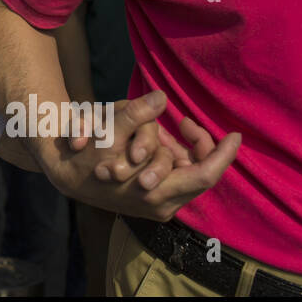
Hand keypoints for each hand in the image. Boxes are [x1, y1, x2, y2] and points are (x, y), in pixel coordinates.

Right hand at [43, 91, 238, 220]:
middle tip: (188, 121)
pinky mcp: (154, 199)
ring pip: (189, 175)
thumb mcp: (108, 133)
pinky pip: (178, 176)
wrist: (66, 176)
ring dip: (187, 150)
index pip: (205, 175)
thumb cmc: (86, 156)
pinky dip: (176, 157)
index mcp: (156, 193)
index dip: (223, 154)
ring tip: (178, 128)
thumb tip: (161, 97)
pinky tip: (165, 141)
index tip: (235, 135)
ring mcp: (159, 204)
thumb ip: (136, 115)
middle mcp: (163, 204)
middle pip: (201, 173)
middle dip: (201, 145)